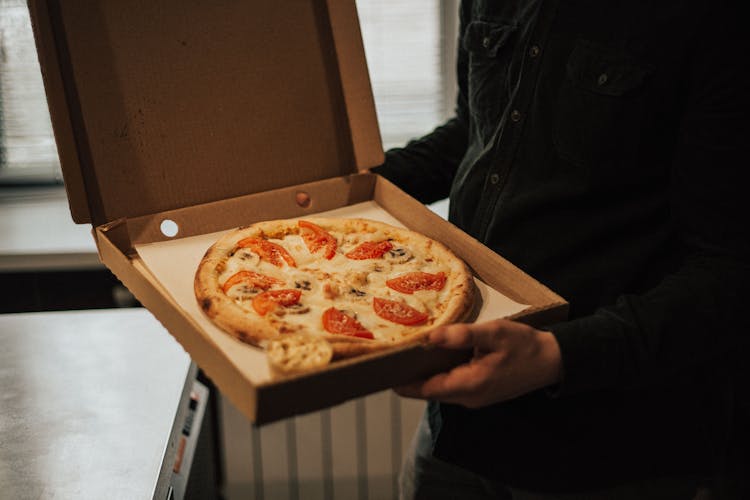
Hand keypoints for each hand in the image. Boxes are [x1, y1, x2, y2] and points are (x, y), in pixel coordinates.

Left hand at [396, 319, 562, 407]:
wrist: (553, 361)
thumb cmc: (525, 346)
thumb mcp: (494, 334)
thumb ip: (462, 336)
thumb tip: (431, 337)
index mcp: (470, 385)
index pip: (426, 389)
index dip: (403, 381)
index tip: (384, 368)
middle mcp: (468, 398)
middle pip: (429, 391)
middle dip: (410, 377)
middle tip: (391, 355)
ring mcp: (474, 398)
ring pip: (439, 389)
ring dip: (424, 375)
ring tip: (408, 353)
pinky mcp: (479, 393)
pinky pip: (451, 386)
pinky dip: (439, 374)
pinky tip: (434, 356)